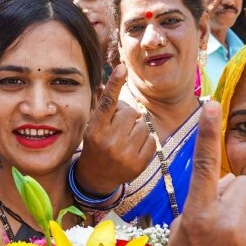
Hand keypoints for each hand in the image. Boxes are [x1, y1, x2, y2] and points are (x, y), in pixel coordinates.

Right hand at [73, 66, 153, 195]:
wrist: (97, 177)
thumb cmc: (96, 145)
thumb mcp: (94, 127)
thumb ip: (105, 107)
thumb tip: (117, 78)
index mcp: (96, 130)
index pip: (107, 103)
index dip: (114, 84)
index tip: (121, 68)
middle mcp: (110, 142)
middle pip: (131, 112)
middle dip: (128, 116)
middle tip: (120, 126)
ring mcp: (125, 154)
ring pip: (144, 125)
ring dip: (138, 128)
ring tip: (126, 139)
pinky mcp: (139, 164)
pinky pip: (152, 140)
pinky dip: (146, 141)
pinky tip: (134, 148)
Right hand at [154, 102, 245, 245]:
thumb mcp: (183, 230)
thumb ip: (206, 202)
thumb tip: (232, 181)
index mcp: (196, 214)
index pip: (203, 164)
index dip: (207, 131)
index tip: (210, 103)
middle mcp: (224, 223)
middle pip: (243, 182)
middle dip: (237, 195)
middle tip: (224, 220)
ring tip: (237, 239)